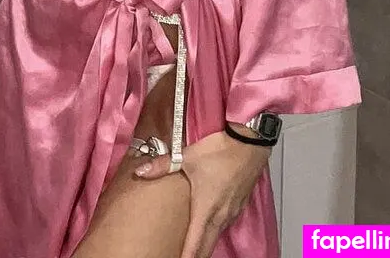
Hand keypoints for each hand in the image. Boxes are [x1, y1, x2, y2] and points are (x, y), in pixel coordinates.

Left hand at [134, 129, 270, 257]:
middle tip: (180, 256)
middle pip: (206, 247)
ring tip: (192, 248)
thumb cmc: (219, 151)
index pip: (194, 246)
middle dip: (194, 255)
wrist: (249, 143)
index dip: (184, 257)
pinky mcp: (239, 205)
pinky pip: (224, 225)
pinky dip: (214, 231)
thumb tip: (140, 171)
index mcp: (205, 210)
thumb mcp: (188, 157)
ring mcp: (232, 212)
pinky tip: (208, 226)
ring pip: (216, 236)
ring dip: (204, 244)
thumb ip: (163, 166)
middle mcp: (220, 217)